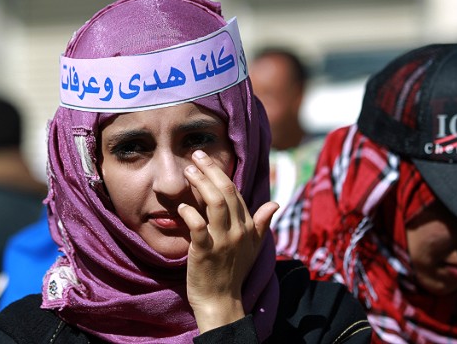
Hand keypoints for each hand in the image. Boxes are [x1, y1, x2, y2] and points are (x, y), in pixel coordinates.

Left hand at [178, 150, 278, 332]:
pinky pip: (198, 227)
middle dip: (211, 170)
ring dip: (201, 184)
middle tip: (197, 156)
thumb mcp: (253, 248)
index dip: (221, 174)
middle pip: (227, 193)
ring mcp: (222, 241)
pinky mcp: (205, 252)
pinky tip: (182, 206)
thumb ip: (262, 225)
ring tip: (188, 171)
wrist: (221, 301)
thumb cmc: (234, 273)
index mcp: (249, 228)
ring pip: (215, 204)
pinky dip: (190, 213)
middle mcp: (238, 231)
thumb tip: (275, 204)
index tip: (207, 160)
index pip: (236, 193)